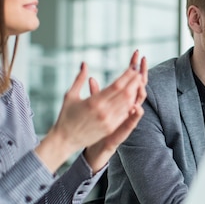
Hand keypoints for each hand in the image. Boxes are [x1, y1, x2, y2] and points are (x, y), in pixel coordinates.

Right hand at [36, 51, 146, 172]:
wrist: (65, 140)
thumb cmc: (66, 116)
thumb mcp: (70, 95)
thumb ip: (79, 78)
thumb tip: (84, 63)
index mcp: (94, 102)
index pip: (117, 86)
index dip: (127, 75)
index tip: (134, 67)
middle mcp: (104, 112)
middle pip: (126, 94)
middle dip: (134, 81)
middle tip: (139, 71)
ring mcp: (109, 121)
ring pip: (128, 104)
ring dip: (135, 92)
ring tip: (138, 81)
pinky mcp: (110, 128)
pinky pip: (124, 114)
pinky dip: (130, 104)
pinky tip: (133, 96)